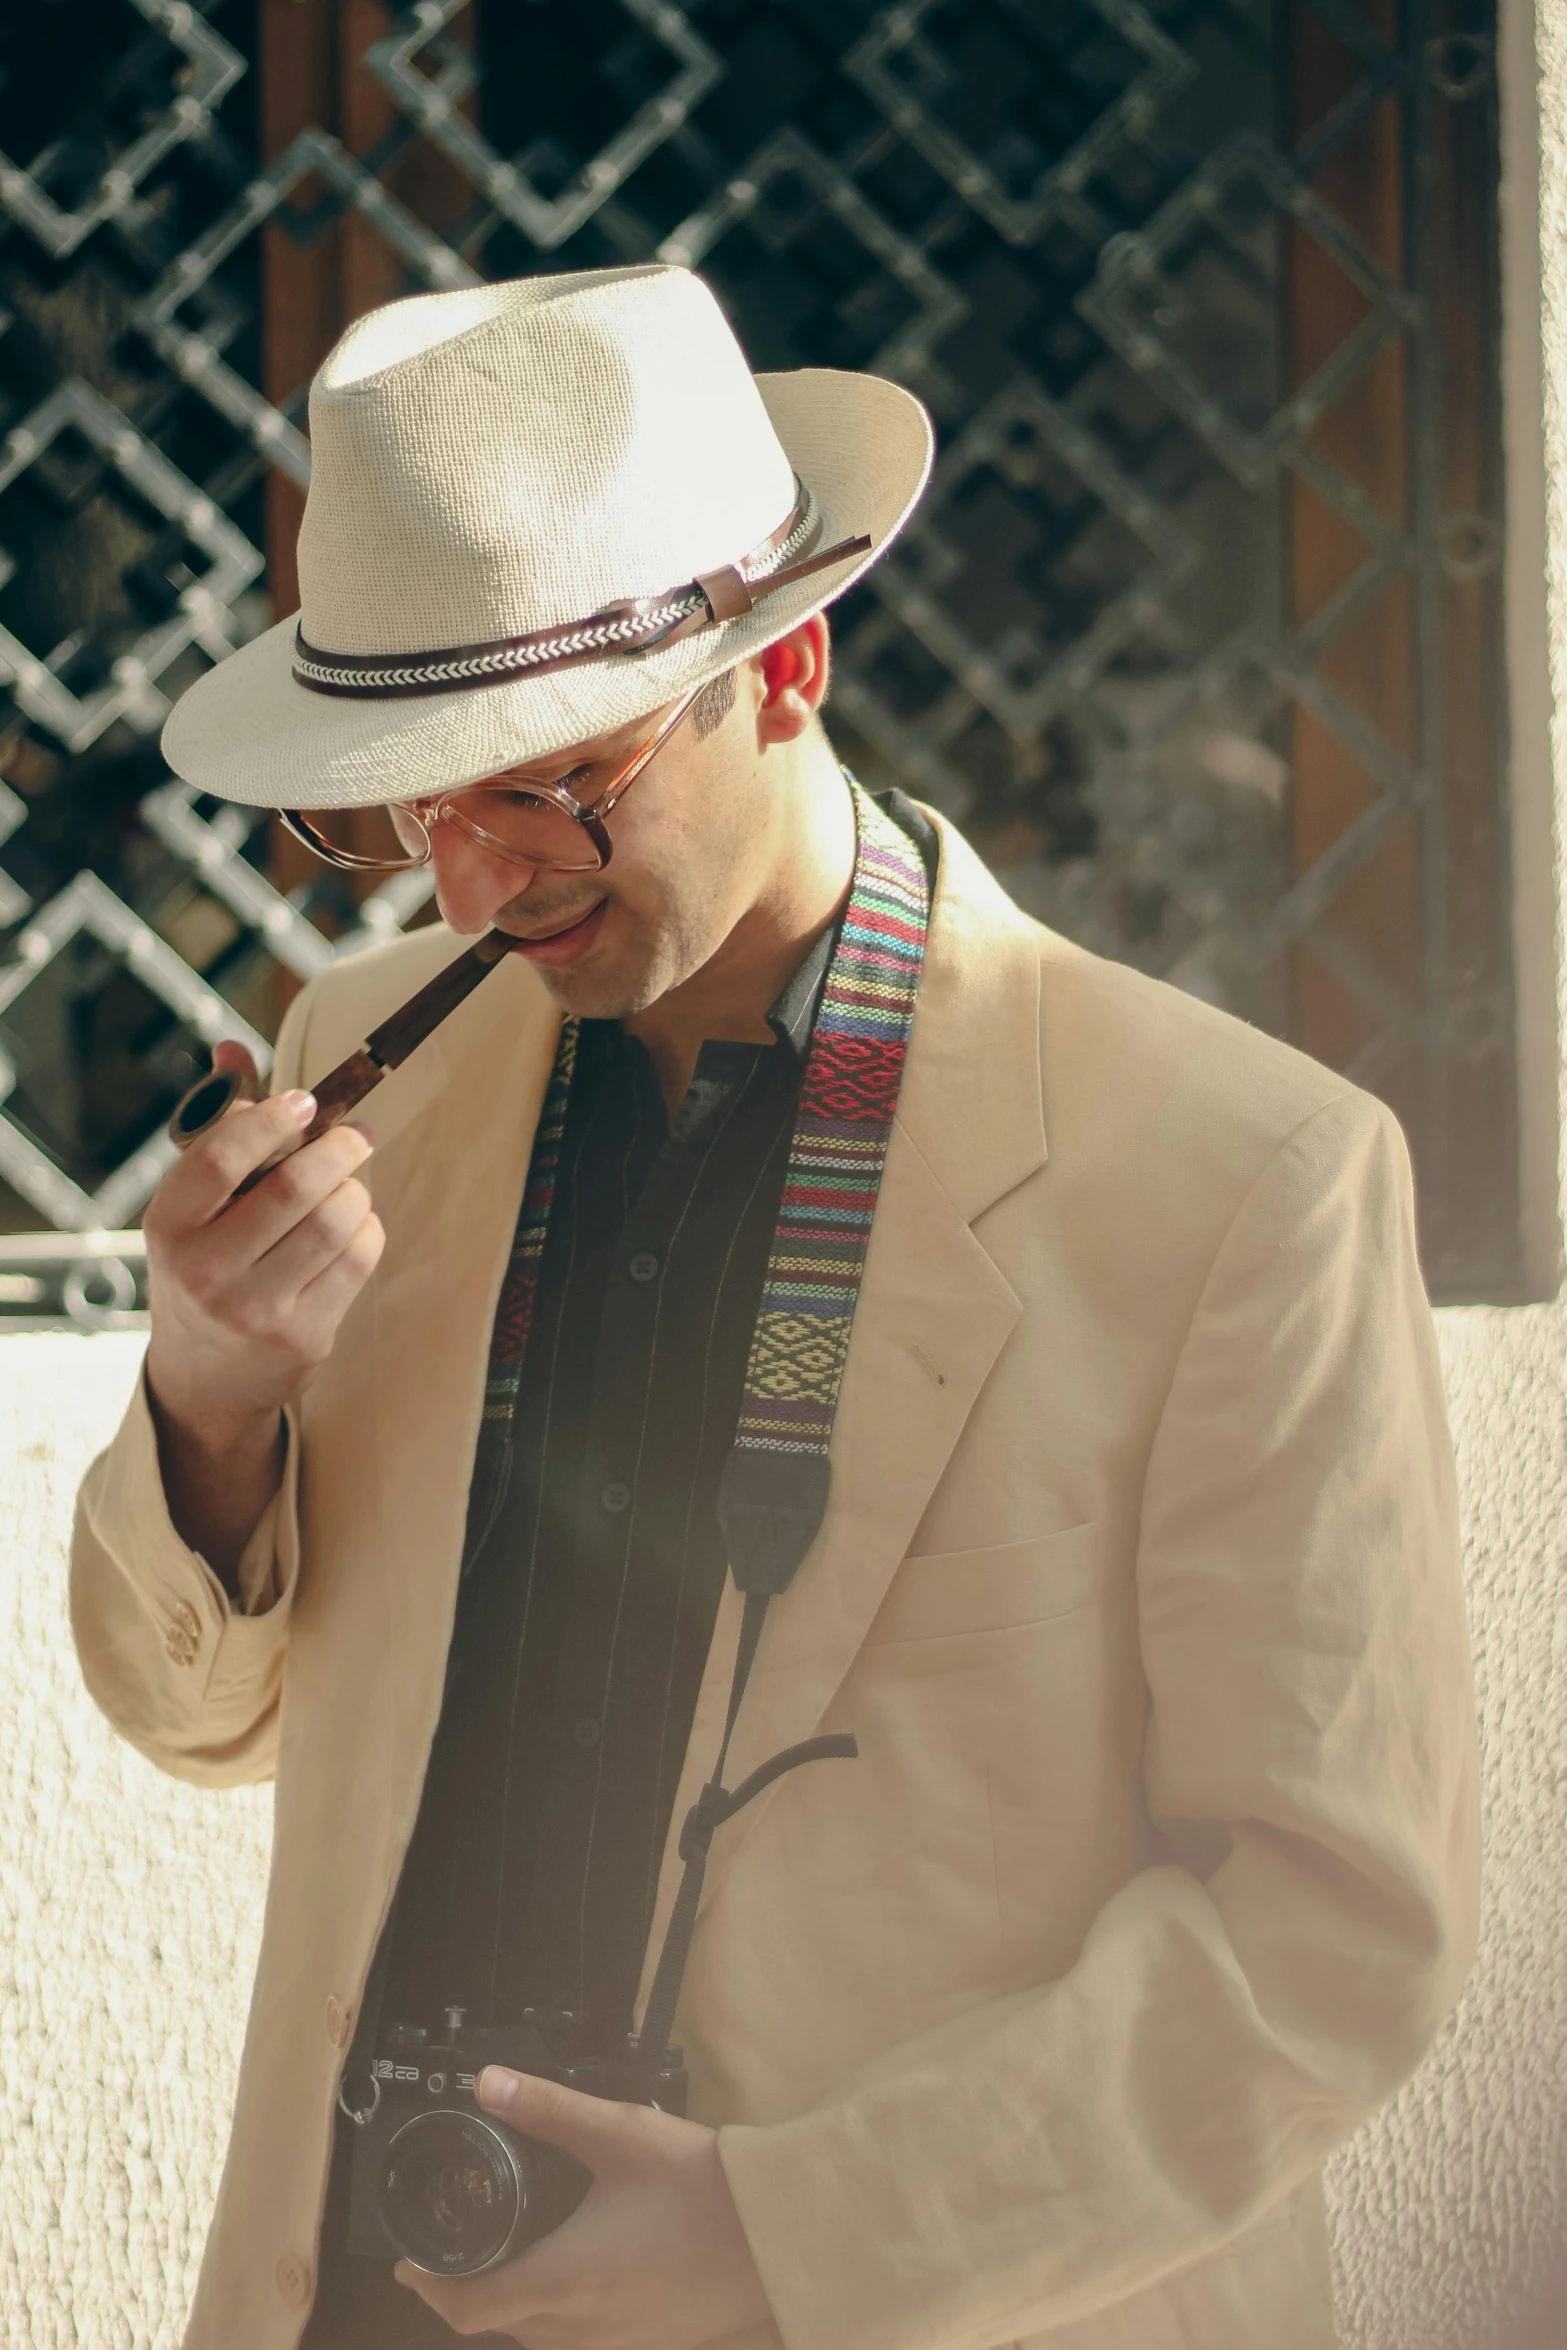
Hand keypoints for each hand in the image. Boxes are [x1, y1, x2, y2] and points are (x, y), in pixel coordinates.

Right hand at [143, 1040, 384, 1573]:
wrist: (206, 1378)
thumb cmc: (204, 1267)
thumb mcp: (190, 1207)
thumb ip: (216, 1126)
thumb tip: (232, 1050)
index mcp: (167, 1227)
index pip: (219, 1158)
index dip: (270, 1119)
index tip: (303, 1101)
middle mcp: (205, 1272)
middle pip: (294, 1187)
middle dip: (337, 1148)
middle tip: (354, 1135)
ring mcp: (256, 1309)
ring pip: (337, 1221)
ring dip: (357, 1190)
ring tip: (350, 1186)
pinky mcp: (304, 1336)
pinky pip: (360, 1259)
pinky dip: (368, 1229)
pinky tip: (353, 1227)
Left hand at [395, 2067, 774, 2349]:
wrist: (779, 2234)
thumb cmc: (703, 2188)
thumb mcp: (618, 2134)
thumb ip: (547, 2109)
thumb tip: (489, 2084)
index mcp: (563, 2280)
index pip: (467, 2308)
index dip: (427, 2289)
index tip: (410, 2264)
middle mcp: (583, 2327)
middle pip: (502, 2327)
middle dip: (472, 2294)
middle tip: (464, 2252)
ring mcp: (621, 2344)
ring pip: (545, 2341)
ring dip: (519, 2310)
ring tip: (518, 2262)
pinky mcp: (654, 2345)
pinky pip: (587, 2345)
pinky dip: (564, 2321)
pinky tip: (584, 2280)